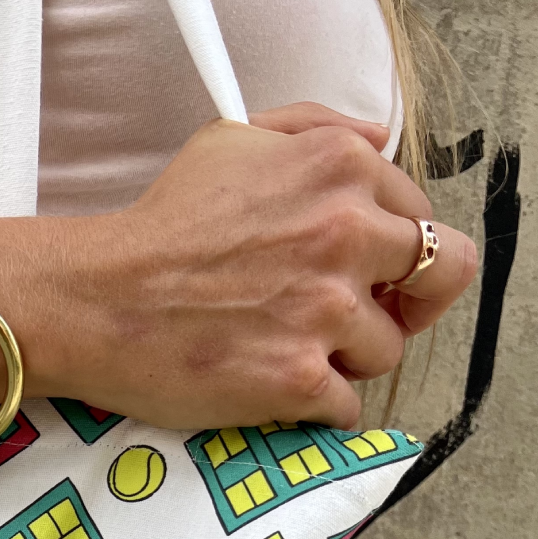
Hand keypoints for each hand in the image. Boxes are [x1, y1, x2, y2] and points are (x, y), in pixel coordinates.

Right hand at [67, 102, 477, 429]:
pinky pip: (345, 408)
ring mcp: (326, 311)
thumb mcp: (233, 141)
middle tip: (364, 318)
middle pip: (439, 277)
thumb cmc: (159, 227)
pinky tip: (275, 391)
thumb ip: (314, 129)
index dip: (394, 250)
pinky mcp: (300, 379)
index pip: (421, 214)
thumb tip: (377, 141)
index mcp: (339, 168)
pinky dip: (315, 409)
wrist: (98, 299)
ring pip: (387, 350)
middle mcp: (344, 234)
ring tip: (290, 353)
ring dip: (347, 358)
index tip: (365, 271)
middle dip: (407, 301)